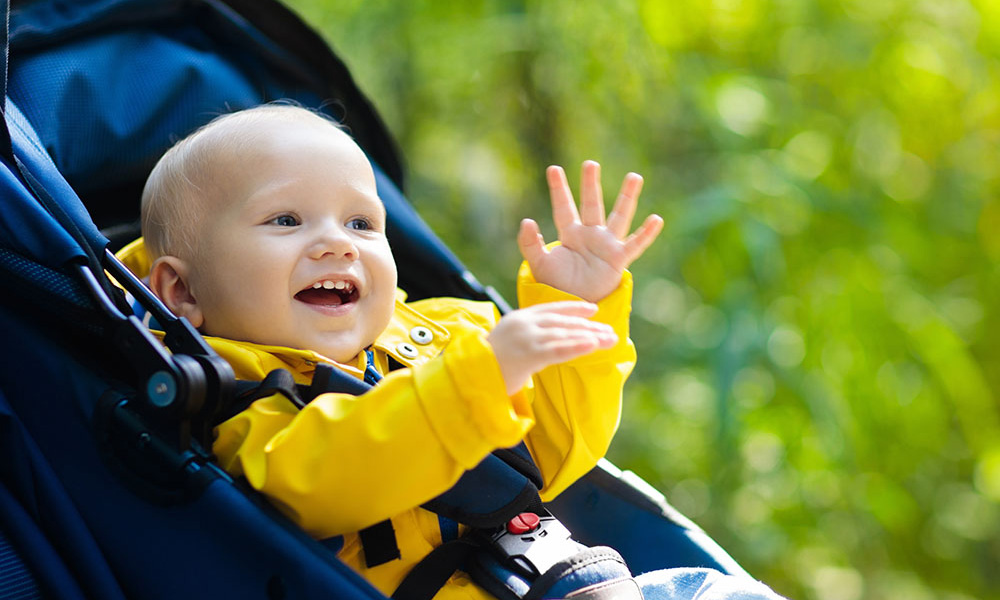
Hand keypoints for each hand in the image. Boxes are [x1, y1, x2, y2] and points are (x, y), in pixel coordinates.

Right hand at [487, 301, 617, 394]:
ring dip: (591, 337)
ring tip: (610, 340)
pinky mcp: (529, 354)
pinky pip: (559, 349)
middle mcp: (524, 324)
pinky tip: (593, 346)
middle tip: (610, 331)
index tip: (593, 309)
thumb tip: (543, 347)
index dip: (574, 308)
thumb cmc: (484, 367)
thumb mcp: (505, 346)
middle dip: (589, 326)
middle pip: (564, 321)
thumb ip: (524, 342)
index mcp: (518, 319)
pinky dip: (578, 346)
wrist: (467, 377)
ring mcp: (526, 338)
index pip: (551, 309)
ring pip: (566, 334)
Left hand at [518, 161, 662, 302]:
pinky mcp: (618, 259)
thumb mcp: (539, 263)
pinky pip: (635, 244)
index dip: (559, 189)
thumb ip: (529, 244)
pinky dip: (646, 233)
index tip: (553, 168)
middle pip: (591, 204)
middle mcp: (590, 234)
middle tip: (590, 164)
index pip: (564, 207)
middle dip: (590, 184)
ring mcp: (606, 245)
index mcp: (570, 234)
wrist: (573, 303)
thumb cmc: (556, 284)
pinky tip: (656, 219)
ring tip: (634, 177)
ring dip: (627, 197)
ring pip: (619, 216)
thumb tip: (527, 221)